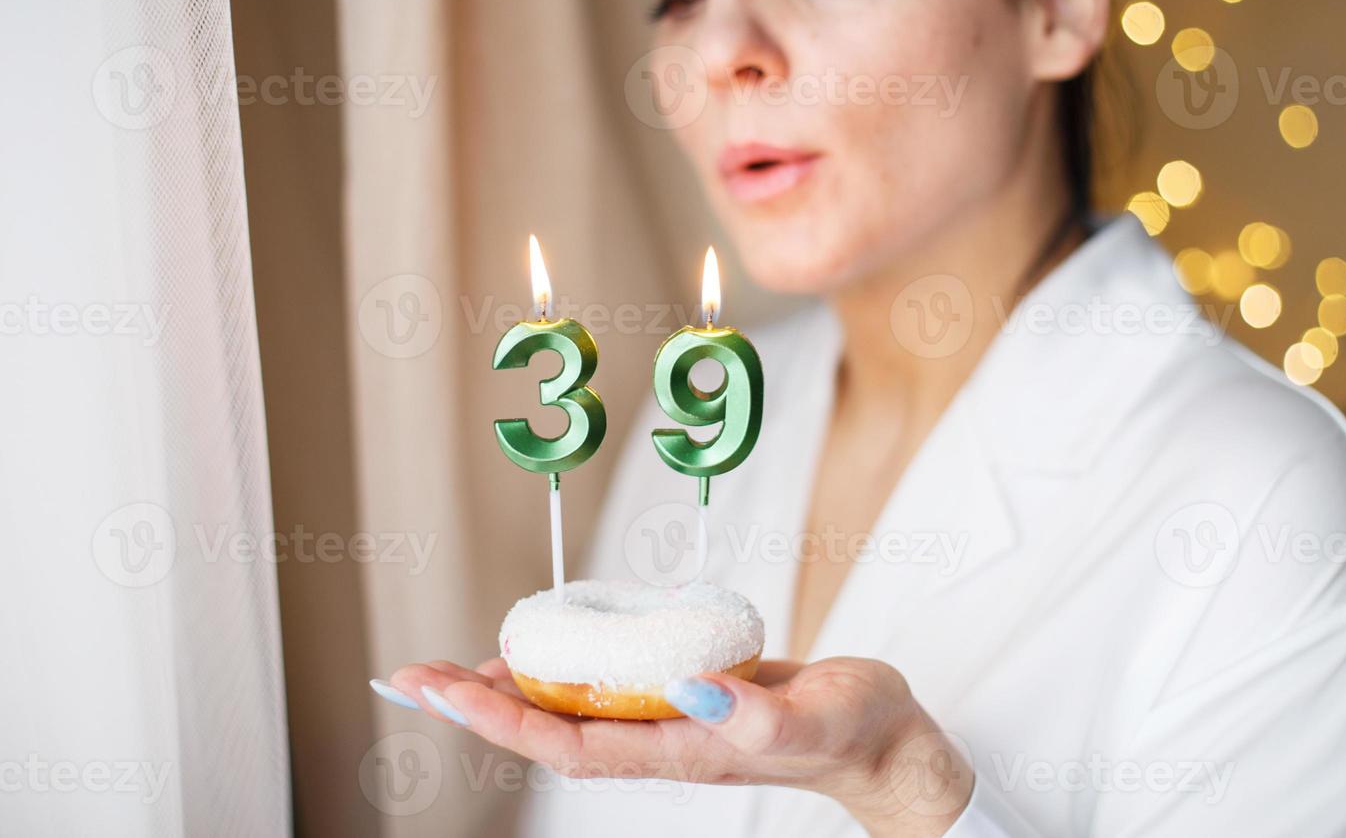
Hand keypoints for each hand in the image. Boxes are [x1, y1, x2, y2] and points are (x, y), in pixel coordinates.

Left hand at [385, 656, 974, 836]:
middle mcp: (660, 738)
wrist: (881, 736)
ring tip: (454, 669)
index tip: (445, 693)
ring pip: (568, 706)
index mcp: (680, 751)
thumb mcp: (813, 719)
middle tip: (412, 678)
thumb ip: (751, 712)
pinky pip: (603, 684)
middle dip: (476, 705)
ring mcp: (667, 718)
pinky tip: (548, 645)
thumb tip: (682, 690)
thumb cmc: (854, 729)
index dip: (501, 719)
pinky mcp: (682, 692)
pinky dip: (564, 664)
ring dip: (508, 687)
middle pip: (547, 727)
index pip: (568, 743)